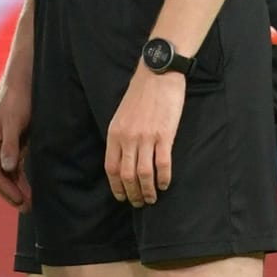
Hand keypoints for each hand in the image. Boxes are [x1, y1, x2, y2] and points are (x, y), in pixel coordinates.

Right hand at [0, 70, 32, 206]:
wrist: (25, 71)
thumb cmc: (19, 94)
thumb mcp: (16, 120)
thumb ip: (11, 144)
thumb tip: (7, 168)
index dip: (6, 190)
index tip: (22, 202)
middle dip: (11, 191)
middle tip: (27, 208)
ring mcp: (2, 138)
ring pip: (6, 167)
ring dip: (16, 183)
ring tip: (30, 199)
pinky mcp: (13, 134)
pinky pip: (14, 158)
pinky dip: (20, 171)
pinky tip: (30, 179)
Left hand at [105, 67, 185, 207]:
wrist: (158, 74)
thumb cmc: (141, 94)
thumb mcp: (121, 115)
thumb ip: (120, 136)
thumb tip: (123, 159)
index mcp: (115, 134)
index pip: (111, 168)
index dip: (116, 187)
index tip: (122, 197)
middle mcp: (128, 138)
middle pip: (127, 175)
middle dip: (132, 194)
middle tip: (139, 202)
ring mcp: (146, 137)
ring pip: (144, 174)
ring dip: (148, 191)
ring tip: (152, 198)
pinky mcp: (164, 135)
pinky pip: (163, 164)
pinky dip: (163, 178)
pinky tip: (165, 185)